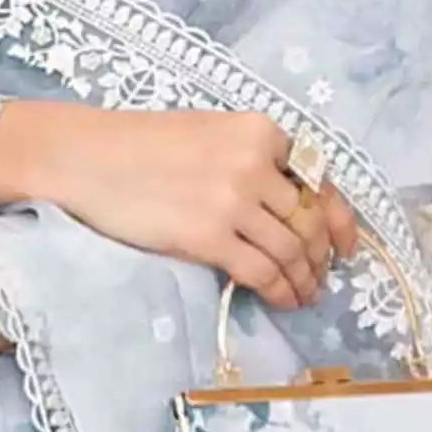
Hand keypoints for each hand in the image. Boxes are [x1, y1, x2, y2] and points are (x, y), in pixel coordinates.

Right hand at [33, 104, 358, 306]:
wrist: (88, 158)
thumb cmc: (141, 144)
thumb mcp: (209, 133)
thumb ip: (252, 158)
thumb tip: (290, 203)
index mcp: (260, 131)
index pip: (319, 180)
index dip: (338, 219)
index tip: (344, 244)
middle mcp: (255, 164)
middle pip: (309, 220)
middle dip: (322, 256)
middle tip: (321, 277)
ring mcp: (234, 201)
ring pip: (292, 251)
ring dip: (304, 279)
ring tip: (304, 294)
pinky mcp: (209, 237)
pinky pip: (263, 272)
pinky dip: (281, 291)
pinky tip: (283, 300)